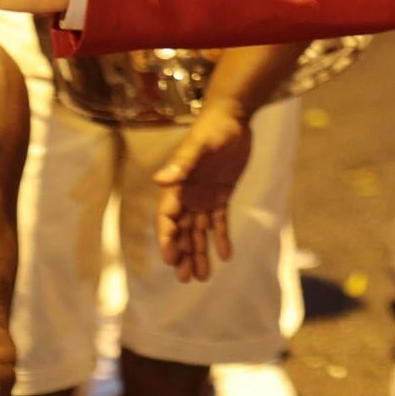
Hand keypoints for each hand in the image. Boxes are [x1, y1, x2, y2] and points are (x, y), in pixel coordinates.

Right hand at [156, 101, 252, 282]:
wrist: (234, 117)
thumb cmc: (213, 129)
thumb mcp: (200, 145)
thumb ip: (182, 163)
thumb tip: (160, 179)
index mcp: (177, 186)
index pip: (168, 218)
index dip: (168, 238)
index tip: (171, 257)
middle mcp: (187, 195)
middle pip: (182, 231)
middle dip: (182, 254)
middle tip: (185, 278)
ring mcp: (204, 196)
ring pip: (199, 231)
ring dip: (199, 253)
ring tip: (201, 277)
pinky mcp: (221, 195)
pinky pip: (219, 221)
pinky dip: (220, 237)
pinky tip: (225, 256)